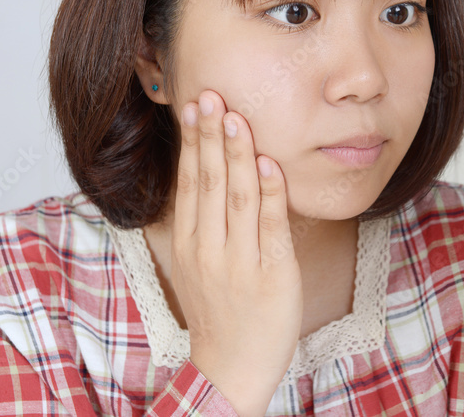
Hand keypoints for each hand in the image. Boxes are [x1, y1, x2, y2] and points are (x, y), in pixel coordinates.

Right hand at [171, 89, 302, 416]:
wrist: (232, 368)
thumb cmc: (221, 311)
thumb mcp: (200, 263)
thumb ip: (205, 220)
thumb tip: (210, 170)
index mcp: (192, 242)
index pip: (191, 181)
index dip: (193, 141)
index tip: (195, 104)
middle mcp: (211, 248)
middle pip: (210, 182)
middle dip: (211, 136)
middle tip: (211, 94)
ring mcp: (241, 261)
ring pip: (238, 198)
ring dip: (238, 155)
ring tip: (238, 117)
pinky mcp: (273, 273)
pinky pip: (271, 227)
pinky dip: (271, 195)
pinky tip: (270, 164)